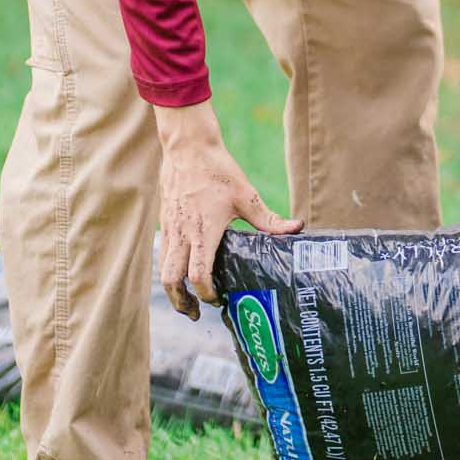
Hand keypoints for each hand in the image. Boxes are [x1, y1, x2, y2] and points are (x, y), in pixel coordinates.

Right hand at [154, 101, 301, 318]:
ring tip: (186, 298)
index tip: (217, 299)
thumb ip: (269, 219)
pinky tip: (186, 267)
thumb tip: (297, 228)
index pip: (198, 274)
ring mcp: (170, 228)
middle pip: (171, 280)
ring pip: (163, 268)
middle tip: (194, 312)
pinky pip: (164, 252)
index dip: (206, 293)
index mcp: (202, 232)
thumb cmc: (217, 170)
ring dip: (173, 287)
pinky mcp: (165, 220)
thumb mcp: (246, 195)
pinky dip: (171, 267)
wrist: (187, 147)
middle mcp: (181, 234)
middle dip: (180, 301)